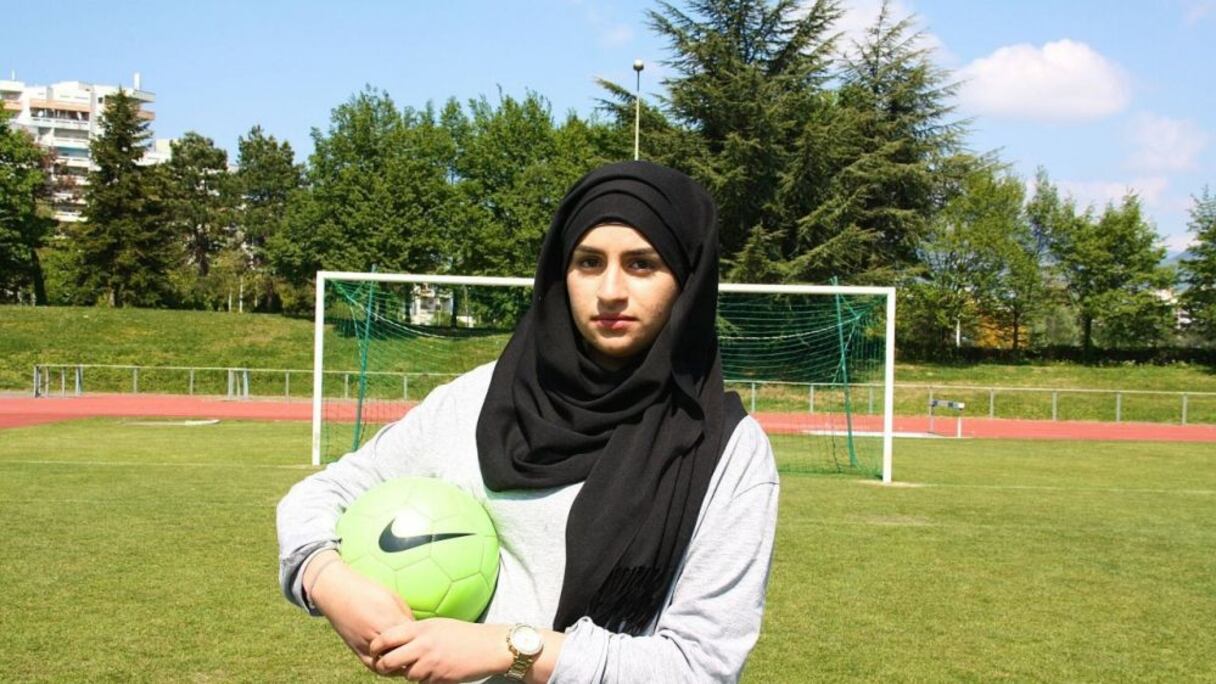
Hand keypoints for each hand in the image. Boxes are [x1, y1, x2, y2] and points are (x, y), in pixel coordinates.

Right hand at [308, 553, 413, 671]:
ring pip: (390, 664)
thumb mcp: (393, 598)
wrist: (338, 593)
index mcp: (391, 620)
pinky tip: (393, 665)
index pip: (414, 639)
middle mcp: (379, 635)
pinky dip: (385, 668)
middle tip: (423, 655)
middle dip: (414, 654)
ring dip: (400, 664)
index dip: (424, 641)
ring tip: (410, 661)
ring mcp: (367, 645)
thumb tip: (417, 630)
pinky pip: (374, 666)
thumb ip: (405, 616)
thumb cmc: (368, 590)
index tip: (430, 642)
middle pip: (403, 653)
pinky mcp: (357, 651)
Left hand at [369, 619, 509, 682]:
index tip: (374, 651)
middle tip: (384, 666)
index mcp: (422, 629)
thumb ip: (416, 633)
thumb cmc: (463, 634)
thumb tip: (394, 641)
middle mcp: (423, 646)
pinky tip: (439, 669)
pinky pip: (423, 682)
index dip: (375, 646)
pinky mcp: (439, 678)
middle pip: (389, 661)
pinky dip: (426, 678)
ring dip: (410, 672)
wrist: (489, 647)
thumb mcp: (437, 625)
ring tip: (424, 664)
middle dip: (384, 666)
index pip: (387, 638)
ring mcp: (431, 664)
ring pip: (407, 674)